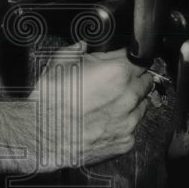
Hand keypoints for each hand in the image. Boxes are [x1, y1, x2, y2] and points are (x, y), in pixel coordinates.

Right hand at [27, 43, 154, 170]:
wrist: (42, 134)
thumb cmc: (50, 100)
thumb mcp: (61, 62)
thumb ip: (78, 50)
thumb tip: (83, 45)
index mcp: (118, 72)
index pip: (141, 59)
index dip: (132, 60)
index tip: (126, 62)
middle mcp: (129, 97)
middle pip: (146, 82)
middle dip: (134, 79)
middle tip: (115, 82)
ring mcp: (129, 121)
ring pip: (142, 106)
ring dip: (131, 102)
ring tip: (108, 103)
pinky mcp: (125, 141)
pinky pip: (133, 128)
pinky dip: (123, 123)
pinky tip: (105, 121)